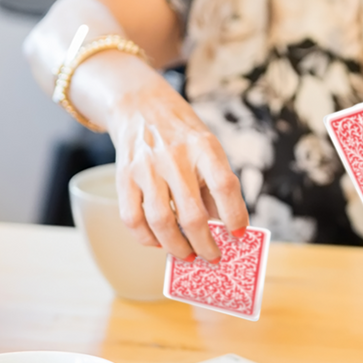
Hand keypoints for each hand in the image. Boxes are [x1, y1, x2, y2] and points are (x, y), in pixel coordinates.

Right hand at [107, 75, 248, 261]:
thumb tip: (224, 228)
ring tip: (187, 254)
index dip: (235, 215)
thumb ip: (214, 184)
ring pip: (161, 222)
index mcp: (203, 146)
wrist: (139, 105)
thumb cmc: (181, 133)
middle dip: (206, 244)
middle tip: (212, 257)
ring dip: (177, 247)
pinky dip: (146, 238)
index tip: (239, 236)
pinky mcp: (123, 177)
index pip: (224, 186)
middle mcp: (174, 156)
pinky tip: (158, 241)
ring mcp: (146, 167)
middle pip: (193, 214)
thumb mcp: (207, 147)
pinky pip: (132, 218)